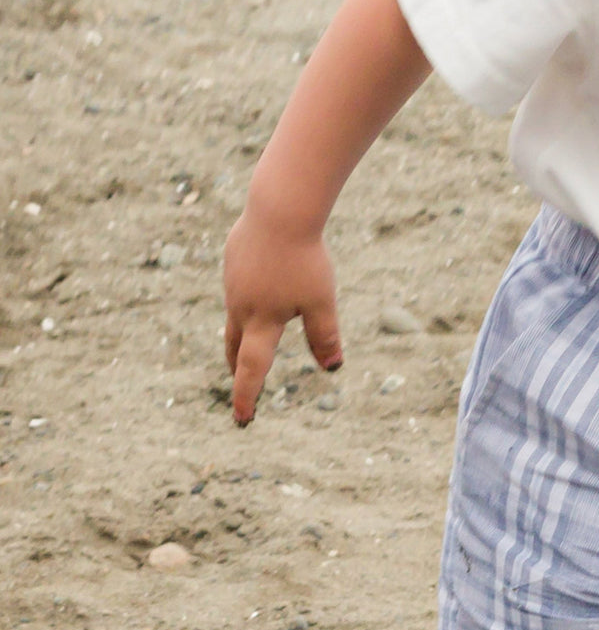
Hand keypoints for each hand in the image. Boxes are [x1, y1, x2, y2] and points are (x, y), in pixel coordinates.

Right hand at [223, 211, 342, 425]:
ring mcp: (233, 280)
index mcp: (261, 321)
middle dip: (238, 367)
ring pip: (235, 313)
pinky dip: (245, 297)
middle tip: (240, 382)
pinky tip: (257, 285)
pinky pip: (239, 284)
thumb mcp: (321, 302)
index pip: (252, 368)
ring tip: (247, 343)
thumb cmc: (303, 259)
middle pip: (235, 345)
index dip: (247, 395)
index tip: (242, 419)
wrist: (278, 211)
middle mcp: (241, 304)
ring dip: (241, 332)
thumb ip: (325, 336)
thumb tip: (334, 368)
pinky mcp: (235, 257)